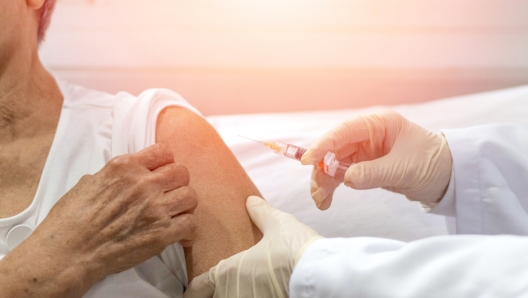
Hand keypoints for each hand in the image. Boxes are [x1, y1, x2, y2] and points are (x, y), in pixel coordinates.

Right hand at [21, 143, 197, 292]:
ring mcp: (155, 209)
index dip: (165, 163)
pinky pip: (190, 224)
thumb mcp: (88, 183)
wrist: (67, 253)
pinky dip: (187, 231)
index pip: (163, 152)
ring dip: (184, 205)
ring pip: (190, 196)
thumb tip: (122, 177)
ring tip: (176, 214)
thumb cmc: (70, 221)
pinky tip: (180, 235)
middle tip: (170, 195)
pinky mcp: (161, 234)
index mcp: (124, 167)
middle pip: (181, 172)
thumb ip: (111, 176)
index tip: (162, 173)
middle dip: (177, 183)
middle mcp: (143, 184)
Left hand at [183, 196, 321, 297]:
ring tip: (245, 290)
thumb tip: (251, 201)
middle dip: (216, 294)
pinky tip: (263, 293)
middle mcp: (233, 294)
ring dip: (235, 295)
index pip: (199, 288)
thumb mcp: (277, 223)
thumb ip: (260, 212)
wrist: (319, 274)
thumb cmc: (294, 248)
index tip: (190, 293)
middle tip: (219, 289)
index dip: (193, 291)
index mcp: (228, 272)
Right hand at [301, 109, 451, 209]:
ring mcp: (365, 151)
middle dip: (322, 170)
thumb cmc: (432, 163)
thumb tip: (345, 179)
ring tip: (321, 202)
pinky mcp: (365, 167)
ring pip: (334, 164)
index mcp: (378, 124)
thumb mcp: (403, 168)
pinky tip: (327, 200)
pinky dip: (332, 187)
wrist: (449, 177)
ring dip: (324, 182)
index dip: (323, 145)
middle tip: (317, 191)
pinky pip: (341, 175)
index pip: (343, 131)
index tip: (308, 161)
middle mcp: (367, 135)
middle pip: (334, 149)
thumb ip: (373, 173)